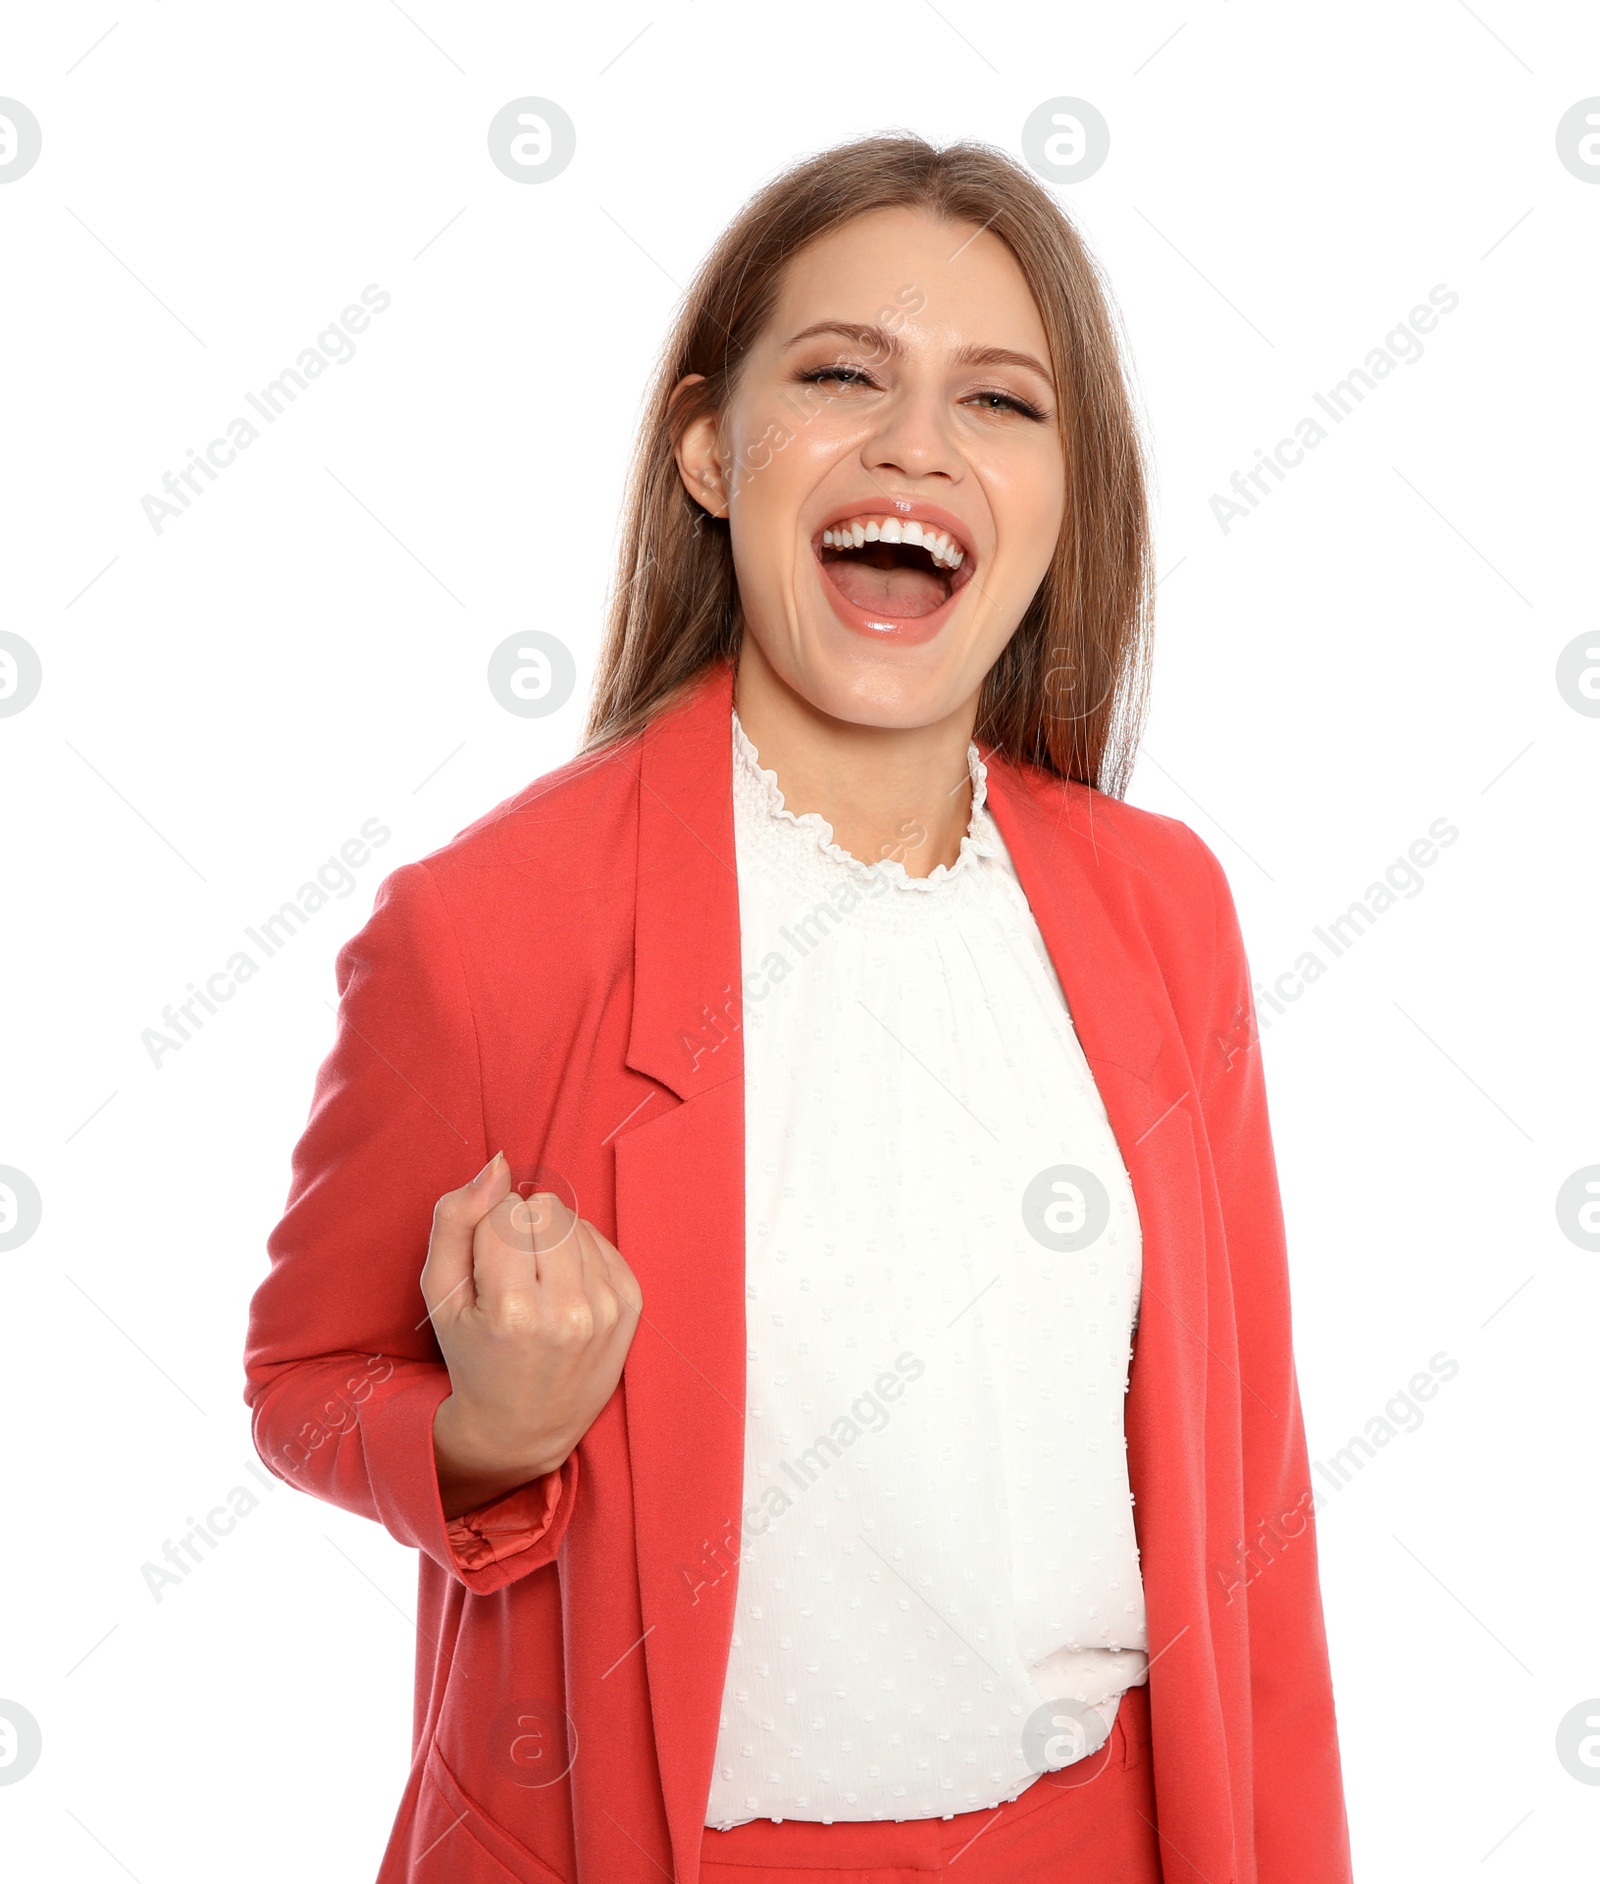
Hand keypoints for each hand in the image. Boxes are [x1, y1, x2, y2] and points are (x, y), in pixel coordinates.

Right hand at [423, 1153, 643, 1518]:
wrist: (523, 1424)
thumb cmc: (473, 1354)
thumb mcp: (440, 1293)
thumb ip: (455, 1219)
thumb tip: (497, 1163)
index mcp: (512, 1310)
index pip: (504, 1211)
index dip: (487, 1232)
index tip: (486, 1274)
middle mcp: (566, 1311)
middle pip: (545, 1208)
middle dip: (521, 1229)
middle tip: (512, 1277)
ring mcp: (605, 1310)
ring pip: (575, 1220)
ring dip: (551, 1240)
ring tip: (536, 1285)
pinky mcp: (631, 1305)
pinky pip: (601, 1239)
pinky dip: (578, 1254)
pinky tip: (562, 1290)